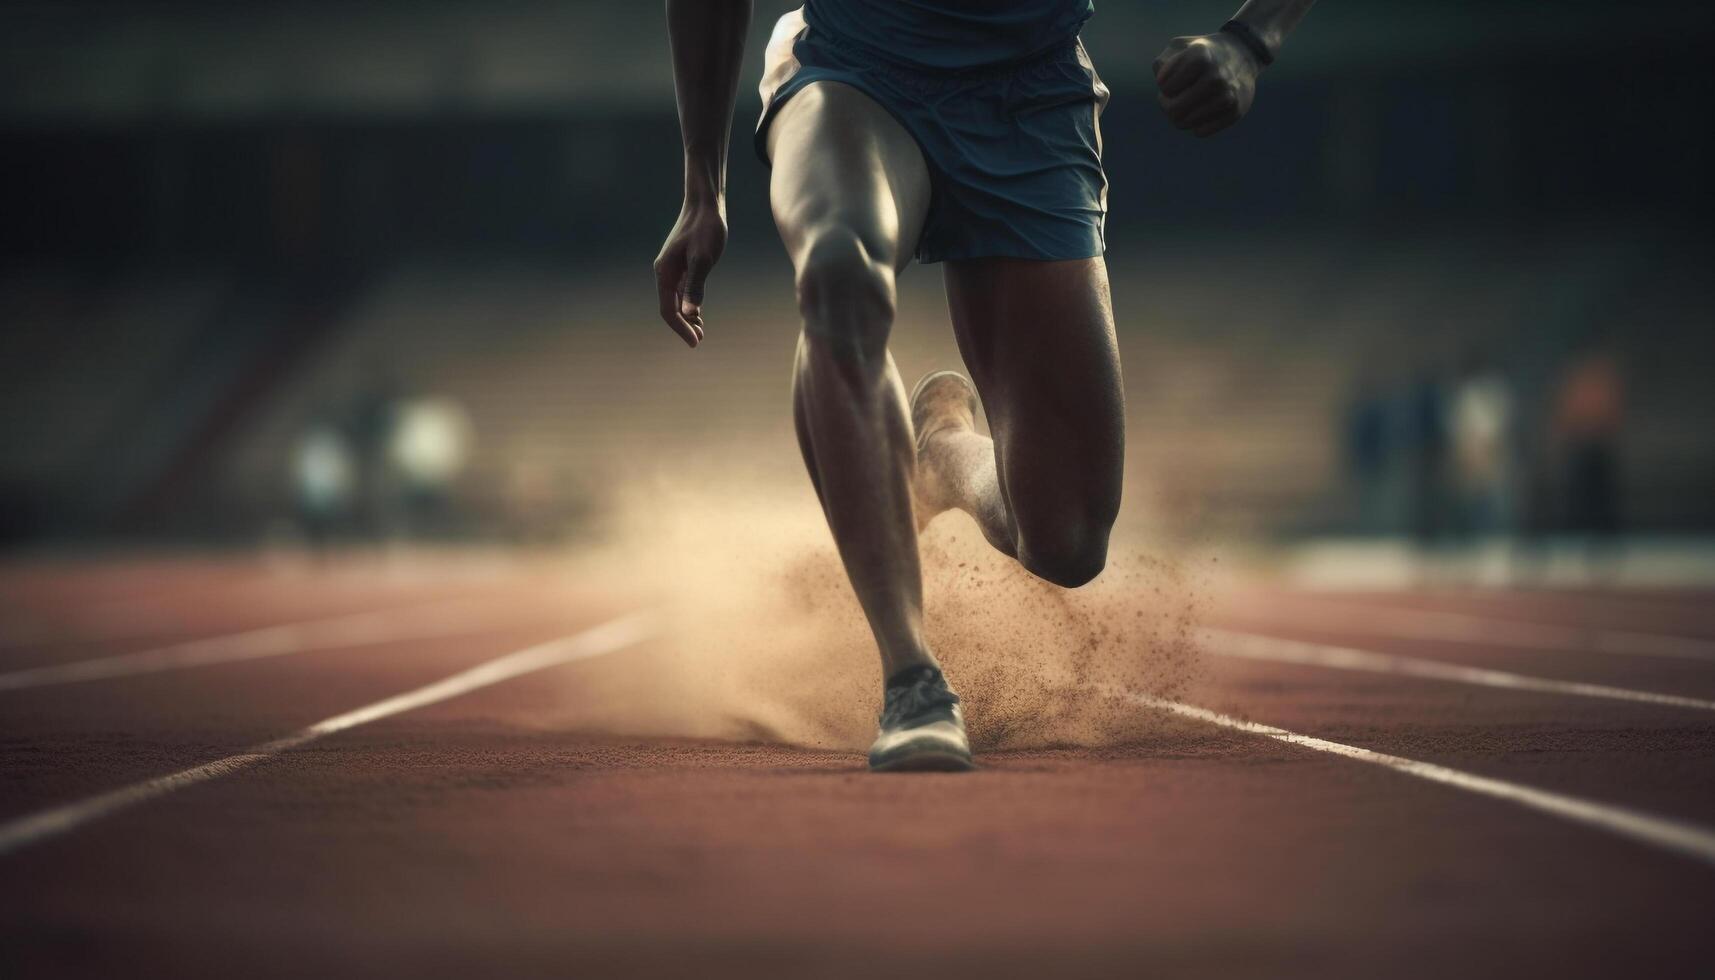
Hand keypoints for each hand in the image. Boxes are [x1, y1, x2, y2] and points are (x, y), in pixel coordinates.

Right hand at [652, 198, 726, 347]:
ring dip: (686, 318)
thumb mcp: (703, 258)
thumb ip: (696, 286)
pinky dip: (689, 305)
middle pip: (670, 308)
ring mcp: (673, 269)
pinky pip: (681, 292)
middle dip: (683, 326)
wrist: (705, 204)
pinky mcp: (682, 265)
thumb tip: (690, 314)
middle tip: (699, 340)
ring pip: (676, 301)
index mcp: (665, 273)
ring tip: (700, 332)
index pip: (669, 310)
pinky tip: (698, 313)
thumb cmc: (705, 228)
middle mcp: (665, 273)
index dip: (681, 328)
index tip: (695, 343)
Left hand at [1153, 32, 1260, 137]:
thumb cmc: (1202, 54)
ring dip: (1181, 116)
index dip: (1164, 85)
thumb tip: (1162, 83)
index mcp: (1200, 56)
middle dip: (1167, 105)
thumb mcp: (1179, 48)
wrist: (1242, 56)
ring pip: (1185, 123)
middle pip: (1174, 110)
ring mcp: (1228, 95)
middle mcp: (1216, 76)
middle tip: (1173, 98)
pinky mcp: (1236, 112)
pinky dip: (1197, 124)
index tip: (1174, 78)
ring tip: (1189, 102)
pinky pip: (1201, 132)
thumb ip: (1162, 63)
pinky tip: (1203, 110)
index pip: (1165, 87)